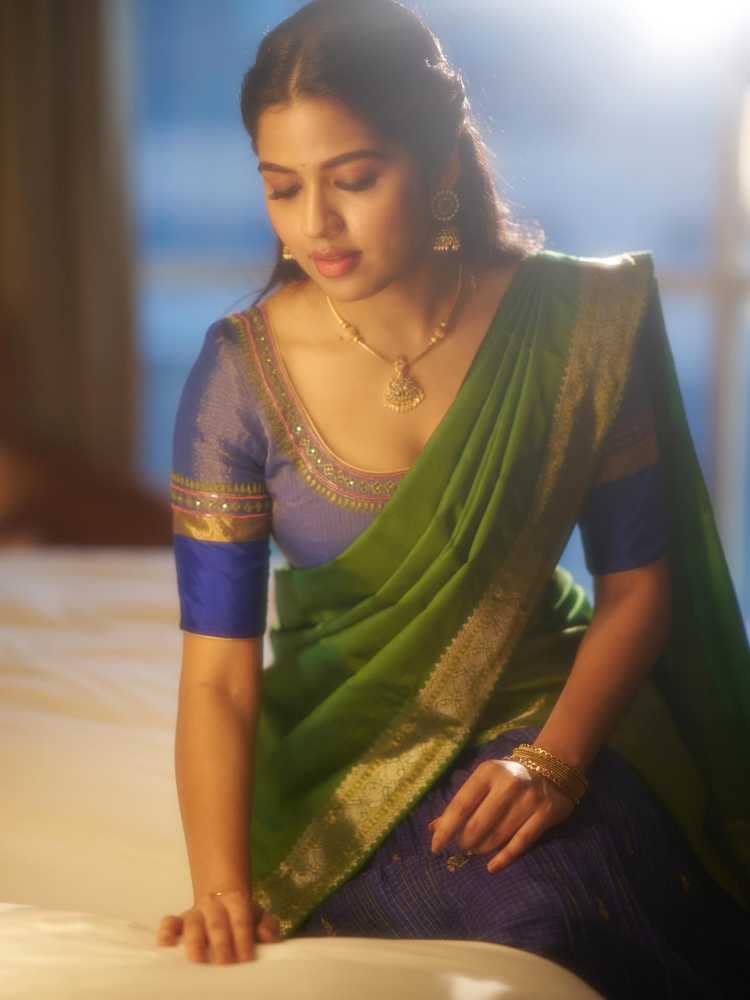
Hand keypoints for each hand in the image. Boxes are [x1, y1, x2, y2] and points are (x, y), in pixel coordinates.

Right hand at [156, 888, 281, 963]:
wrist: (221, 901)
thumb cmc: (242, 918)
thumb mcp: (259, 917)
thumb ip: (268, 926)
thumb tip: (265, 937)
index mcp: (235, 901)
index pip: (241, 919)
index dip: (243, 940)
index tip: (245, 961)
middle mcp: (213, 903)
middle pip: (217, 923)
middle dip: (221, 945)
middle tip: (225, 965)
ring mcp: (194, 912)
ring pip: (192, 923)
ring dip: (194, 943)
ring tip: (196, 962)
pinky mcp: (178, 921)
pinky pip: (169, 923)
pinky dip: (165, 933)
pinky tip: (166, 947)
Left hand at [429, 758, 574, 872]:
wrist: (552, 768)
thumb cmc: (508, 778)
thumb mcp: (484, 781)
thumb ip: (461, 803)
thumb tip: (433, 828)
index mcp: (488, 772)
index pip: (461, 805)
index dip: (446, 829)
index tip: (435, 847)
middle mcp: (508, 784)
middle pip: (478, 824)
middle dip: (465, 841)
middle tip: (462, 847)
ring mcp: (528, 800)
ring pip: (497, 835)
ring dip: (482, 848)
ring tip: (476, 850)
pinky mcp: (544, 814)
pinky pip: (520, 843)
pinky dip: (504, 858)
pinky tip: (492, 867)